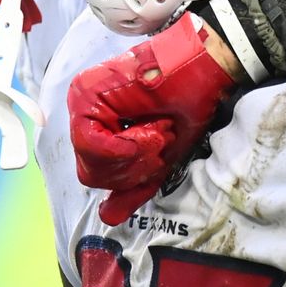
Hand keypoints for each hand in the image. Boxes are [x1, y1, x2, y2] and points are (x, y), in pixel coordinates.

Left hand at [68, 14, 241, 224]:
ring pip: (92, 162)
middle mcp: (85, 112)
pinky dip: (125, 146)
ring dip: (135, 155)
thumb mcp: (160, 158)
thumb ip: (134, 186)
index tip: (160, 147)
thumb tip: (107, 217)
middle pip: (92, 173)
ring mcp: (81, 101)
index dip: (133, 174)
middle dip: (133, 168)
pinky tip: (149, 127)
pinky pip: (92, 145)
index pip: (99, 175)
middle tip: (160, 138)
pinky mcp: (84, 94)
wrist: (204, 68)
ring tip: (158, 128)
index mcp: (100, 126)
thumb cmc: (187, 104)